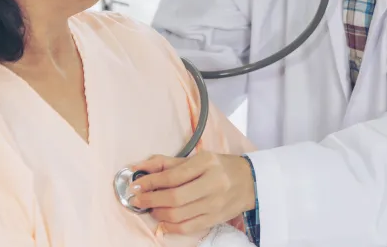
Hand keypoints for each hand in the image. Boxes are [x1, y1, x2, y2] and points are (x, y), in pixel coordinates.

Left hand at [128, 152, 255, 234]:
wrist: (250, 181)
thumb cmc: (219, 167)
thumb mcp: (197, 159)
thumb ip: (167, 163)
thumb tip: (139, 166)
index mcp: (206, 163)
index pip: (173, 176)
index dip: (150, 182)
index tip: (136, 185)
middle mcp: (213, 183)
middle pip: (175, 197)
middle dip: (151, 200)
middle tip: (137, 199)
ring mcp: (215, 203)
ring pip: (179, 214)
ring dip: (159, 213)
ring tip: (151, 208)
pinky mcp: (216, 219)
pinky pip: (188, 227)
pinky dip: (171, 227)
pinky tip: (163, 221)